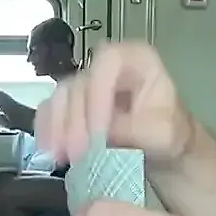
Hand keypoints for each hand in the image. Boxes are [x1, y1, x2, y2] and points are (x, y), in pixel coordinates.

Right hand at [34, 42, 191, 166]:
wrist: (162, 146)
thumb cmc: (168, 132)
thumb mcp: (163, 131)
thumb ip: (136, 129)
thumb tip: (105, 135)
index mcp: (135, 58)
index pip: (107, 65)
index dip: (98, 96)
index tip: (99, 134)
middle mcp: (105, 65)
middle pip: (80, 84)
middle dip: (76, 122)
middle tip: (79, 154)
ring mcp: (84, 83)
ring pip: (60, 98)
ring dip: (58, 129)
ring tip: (62, 157)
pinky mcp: (69, 103)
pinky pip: (50, 111)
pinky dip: (48, 132)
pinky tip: (49, 152)